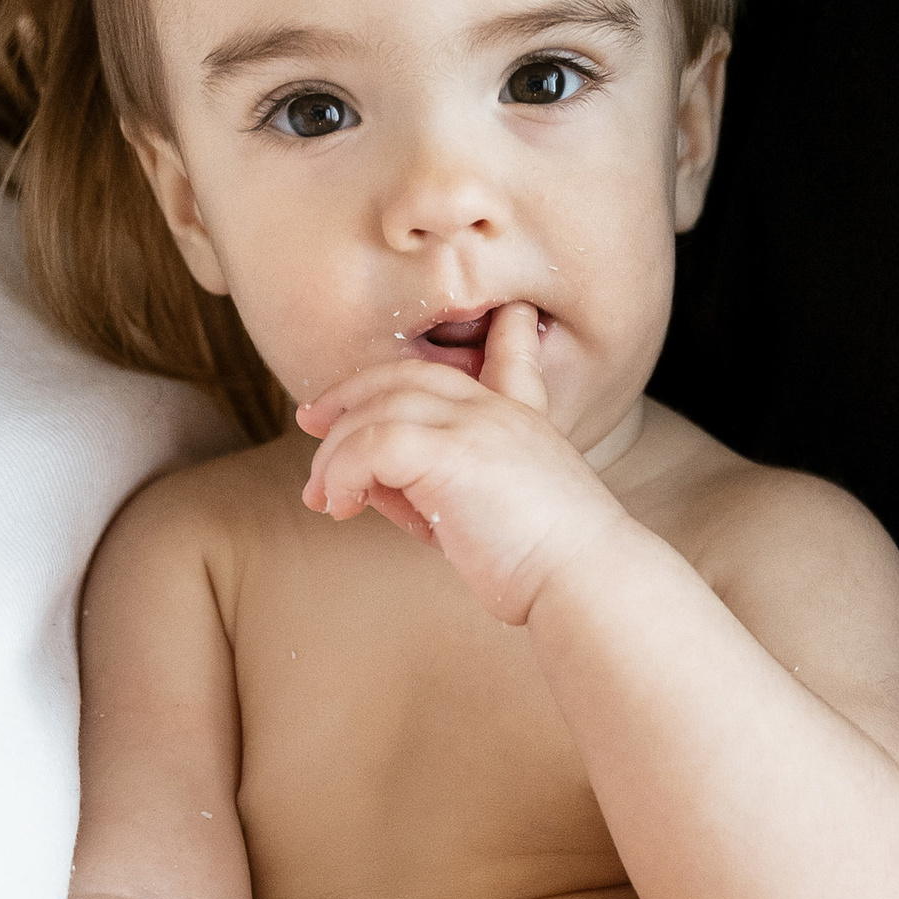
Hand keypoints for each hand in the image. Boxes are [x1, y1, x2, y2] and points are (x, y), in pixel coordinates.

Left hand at [294, 303, 626, 621]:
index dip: (501, 334)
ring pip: (375, 409)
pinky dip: (343, 473)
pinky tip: (343, 505)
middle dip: (350, 393)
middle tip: (312, 421)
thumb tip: (370, 488)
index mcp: (522, 421)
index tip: (507, 317)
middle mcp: (497, 411)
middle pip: (403, 375)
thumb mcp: (486, 519)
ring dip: (335, 453)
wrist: (587, 580)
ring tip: (325, 496)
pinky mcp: (450, 452)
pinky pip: (371, 444)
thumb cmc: (545, 569)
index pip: (509, 357)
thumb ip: (435, 493)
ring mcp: (474, 424)